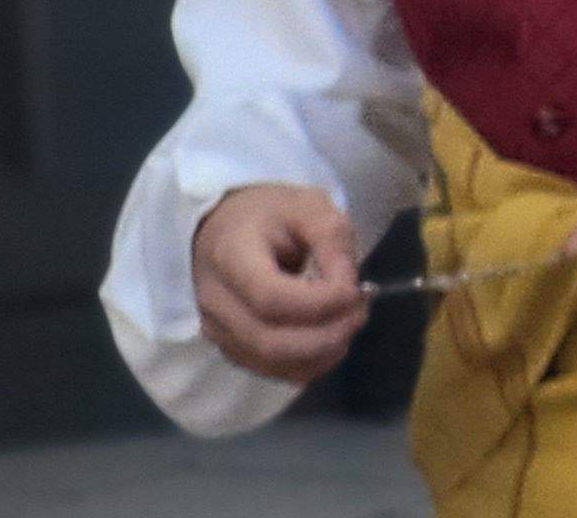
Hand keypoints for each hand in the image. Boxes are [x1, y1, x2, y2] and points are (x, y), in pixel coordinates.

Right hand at [190, 183, 368, 384]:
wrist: (228, 228)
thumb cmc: (271, 215)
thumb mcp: (309, 206)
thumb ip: (333, 239)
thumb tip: (348, 287)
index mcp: (229, 255)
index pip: (269, 297)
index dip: (319, 303)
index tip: (355, 289)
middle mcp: (215, 300)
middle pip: (269, 341)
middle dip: (327, 334)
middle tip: (361, 311)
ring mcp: (217, 330)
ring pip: (271, 363)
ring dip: (322, 353)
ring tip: (350, 321)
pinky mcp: (231, 347)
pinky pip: (272, 371)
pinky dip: (310, 364)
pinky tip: (332, 338)